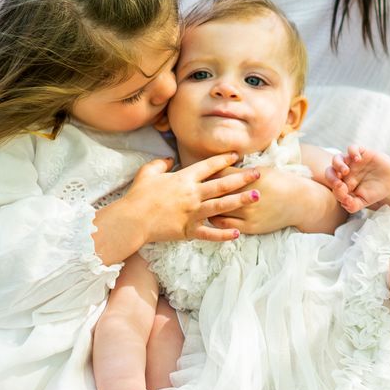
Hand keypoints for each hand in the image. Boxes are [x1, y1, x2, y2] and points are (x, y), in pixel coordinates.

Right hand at [122, 155, 261, 243]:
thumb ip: (159, 163)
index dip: (224, 159)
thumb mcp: (147, 173)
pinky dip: (223, 234)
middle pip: (222, 184)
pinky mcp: (189, 230)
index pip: (209, 166)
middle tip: (258, 174)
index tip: (238, 155)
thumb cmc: (138, 196)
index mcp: (184, 179)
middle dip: (242, 178)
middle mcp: (192, 194)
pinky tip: (237, 233)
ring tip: (257, 197)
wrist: (131, 220)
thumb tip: (168, 158)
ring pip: (222, 206)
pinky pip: (210, 233)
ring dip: (241, 201)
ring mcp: (192, 213)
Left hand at [209, 166, 334, 233]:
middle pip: (217, 192)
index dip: (208, 173)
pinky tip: (211, 215)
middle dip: (203, 189)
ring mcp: (250, 214)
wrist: (299, 202)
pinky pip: (225, 225)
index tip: (198, 172)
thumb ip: (240, 172)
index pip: (221, 174)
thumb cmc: (280, 182)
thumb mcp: (262, 171)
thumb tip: (218, 168)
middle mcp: (250, 196)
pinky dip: (216, 219)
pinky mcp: (251, 227)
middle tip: (192, 188)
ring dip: (207, 206)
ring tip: (199, 203)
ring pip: (218, 210)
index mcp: (253, 178)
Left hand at [323, 146, 389, 213]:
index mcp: (344, 183)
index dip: (336, 190)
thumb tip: (344, 203)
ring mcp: (352, 162)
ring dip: (338, 164)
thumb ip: (353, 205)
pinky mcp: (361, 152)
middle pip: (330, 171)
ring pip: (337, 158)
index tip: (346, 196)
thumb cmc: (376, 190)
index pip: (333, 186)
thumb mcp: (364, 201)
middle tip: (339, 183)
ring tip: (346, 171)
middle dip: (331, 177)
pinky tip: (358, 159)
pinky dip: (352, 152)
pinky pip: (352, 148)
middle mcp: (345, 172)